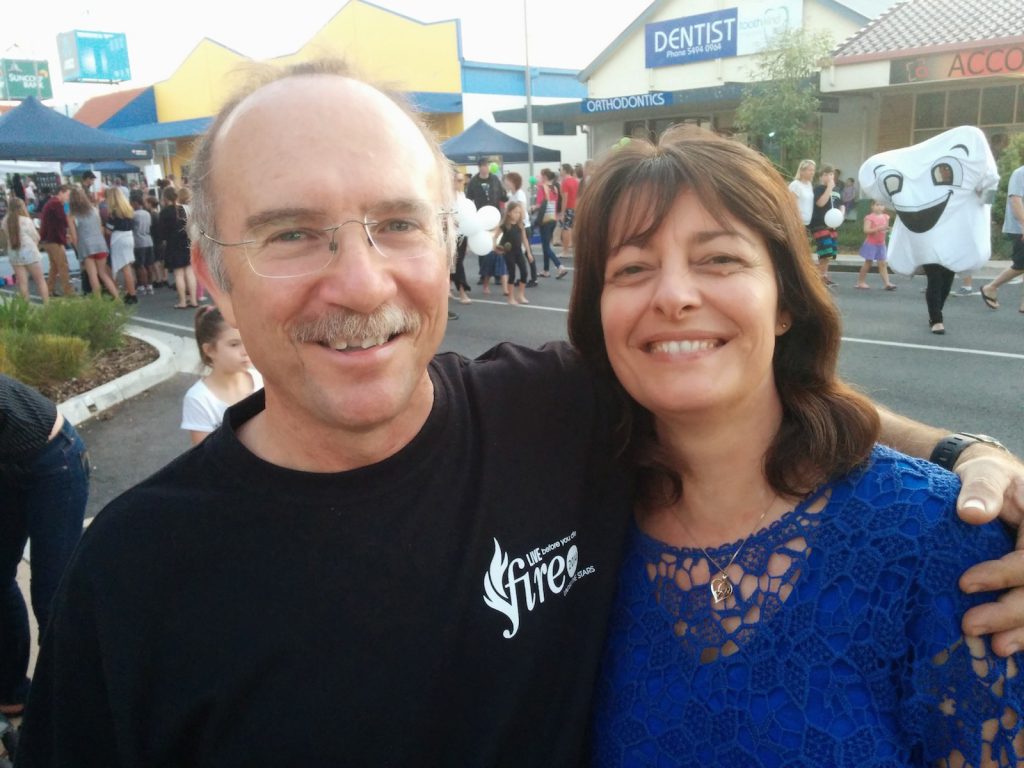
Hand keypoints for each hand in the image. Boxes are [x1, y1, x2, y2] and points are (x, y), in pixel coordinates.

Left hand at [955, 446, 1023, 654]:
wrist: (992, 485)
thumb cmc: (988, 478)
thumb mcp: (985, 474)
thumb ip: (982, 490)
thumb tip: (972, 514)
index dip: (1004, 574)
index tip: (965, 584)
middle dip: (1011, 612)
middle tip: (971, 625)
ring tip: (996, 648)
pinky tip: (1008, 646)